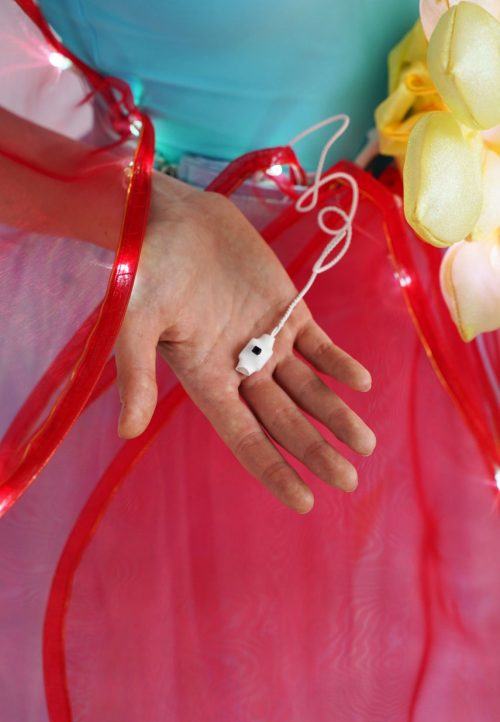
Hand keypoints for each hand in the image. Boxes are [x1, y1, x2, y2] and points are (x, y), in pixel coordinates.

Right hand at [114, 171, 375, 512]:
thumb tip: (127, 432)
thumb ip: (137, 375)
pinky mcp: (286, 308)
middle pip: (284, 420)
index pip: (246, 438)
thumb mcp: (135, 322)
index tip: (305, 501)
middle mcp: (241, 369)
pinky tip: (362, 383)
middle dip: (316, 450)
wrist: (170, 215)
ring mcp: (267, 339)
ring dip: (336, 414)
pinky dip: (339, 362)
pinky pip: (318, 344)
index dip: (274, 470)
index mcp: (207, 382)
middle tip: (349, 480)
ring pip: (308, 388)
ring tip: (365, 443)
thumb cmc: (147, 269)